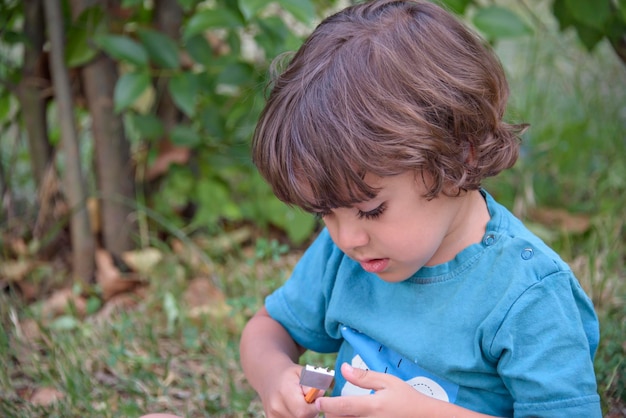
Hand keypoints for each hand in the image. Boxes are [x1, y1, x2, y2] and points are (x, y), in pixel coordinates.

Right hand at [257, 363, 321, 417]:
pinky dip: (296, 416)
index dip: (314, 408)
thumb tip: (320, 394)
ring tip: (301, 404)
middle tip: (308, 402)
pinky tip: (294, 408)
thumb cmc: (291, 375)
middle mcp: (276, 406)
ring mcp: (272, 415)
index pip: (303, 411)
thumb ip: (313, 383)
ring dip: (303, 416)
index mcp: (284, 391)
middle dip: (310, 413)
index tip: (315, 401)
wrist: (270, 377)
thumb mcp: (303, 372)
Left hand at [316, 363, 443, 417]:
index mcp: (372, 407)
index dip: (326, 403)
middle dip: (331, 412)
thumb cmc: (407, 399)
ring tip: (343, 410)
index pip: (341, 407)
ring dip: (340, 417)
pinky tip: (353, 415)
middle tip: (333, 404)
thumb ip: (364, 377)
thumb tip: (344, 368)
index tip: (318, 400)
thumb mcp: (388, 382)